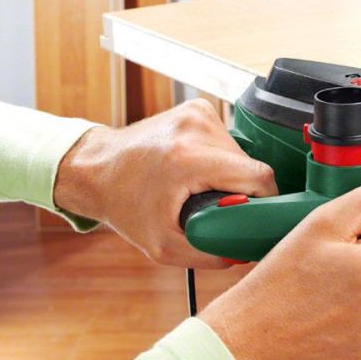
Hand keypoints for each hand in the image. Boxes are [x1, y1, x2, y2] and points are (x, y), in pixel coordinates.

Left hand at [53, 99, 277, 268]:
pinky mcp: (197, 106)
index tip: (254, 216)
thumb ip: (208, 253)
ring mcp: (198, 113)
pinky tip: (195, 167)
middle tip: (216, 207)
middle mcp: (197, 129)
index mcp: (190, 158)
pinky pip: (226, 138)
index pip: (259, 176)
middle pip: (250, 164)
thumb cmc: (124, 204)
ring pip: (240, 151)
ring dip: (229, 173)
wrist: (96, 168)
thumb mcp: (163, 246)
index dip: (265, 200)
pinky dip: (218, 157)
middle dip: (241, 190)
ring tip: (200, 186)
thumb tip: (244, 253)